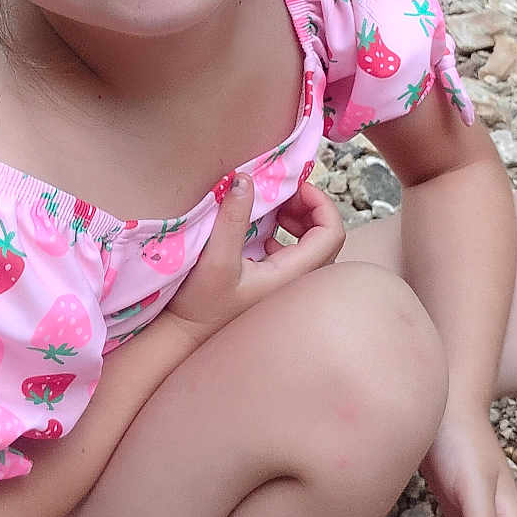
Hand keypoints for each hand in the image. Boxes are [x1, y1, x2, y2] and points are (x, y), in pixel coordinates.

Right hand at [164, 177, 344, 343]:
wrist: (185, 337)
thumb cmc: (199, 304)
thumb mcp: (214, 258)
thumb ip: (232, 218)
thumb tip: (245, 179)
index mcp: (291, 276)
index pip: (331, 233)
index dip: (319, 202)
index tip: (293, 186)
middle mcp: (297, 284)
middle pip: (327, 238)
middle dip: (309, 208)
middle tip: (282, 194)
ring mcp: (287, 288)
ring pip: (314, 247)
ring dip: (300, 221)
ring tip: (274, 210)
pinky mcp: (275, 288)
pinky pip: (298, 257)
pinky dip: (289, 237)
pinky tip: (264, 234)